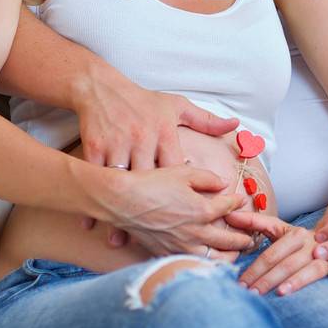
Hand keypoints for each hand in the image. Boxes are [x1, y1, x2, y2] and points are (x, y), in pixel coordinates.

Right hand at [71, 63, 236, 239]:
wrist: (102, 88)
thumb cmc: (144, 101)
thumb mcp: (177, 106)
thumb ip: (206, 120)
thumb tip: (235, 125)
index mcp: (164, 131)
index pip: (176, 166)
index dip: (182, 192)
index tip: (186, 216)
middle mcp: (142, 138)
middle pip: (148, 178)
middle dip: (151, 208)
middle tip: (155, 236)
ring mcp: (116, 143)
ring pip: (120, 182)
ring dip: (119, 212)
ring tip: (120, 239)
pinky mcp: (94, 147)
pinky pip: (93, 177)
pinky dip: (92, 200)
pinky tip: (92, 224)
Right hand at [93, 166, 252, 256]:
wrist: (121, 201)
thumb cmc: (150, 183)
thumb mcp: (182, 172)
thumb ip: (207, 178)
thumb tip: (223, 183)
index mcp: (203, 211)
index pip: (229, 208)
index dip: (237, 203)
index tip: (241, 201)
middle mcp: (196, 233)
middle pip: (229, 241)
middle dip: (243, 241)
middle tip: (250, 241)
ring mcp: (181, 247)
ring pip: (213, 259)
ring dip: (227, 258)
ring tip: (233, 256)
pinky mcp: (166, 254)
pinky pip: (191, 264)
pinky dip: (203, 265)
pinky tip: (205, 263)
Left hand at [230, 211, 327, 295]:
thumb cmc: (298, 241)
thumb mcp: (278, 228)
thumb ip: (254, 222)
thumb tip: (228, 214)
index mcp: (296, 235)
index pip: (271, 254)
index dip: (255, 269)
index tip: (241, 284)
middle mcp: (313, 245)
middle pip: (287, 264)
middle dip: (267, 280)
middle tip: (250, 295)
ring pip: (312, 270)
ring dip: (298, 281)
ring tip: (281, 294)